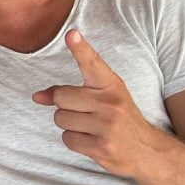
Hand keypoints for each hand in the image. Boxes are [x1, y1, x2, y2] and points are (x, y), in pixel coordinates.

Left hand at [32, 29, 166, 176]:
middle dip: (65, 106)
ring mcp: (107, 126)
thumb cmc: (119, 117)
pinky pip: (67, 139)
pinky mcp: (101, 147)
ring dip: (69, 125)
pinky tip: (92, 140)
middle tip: (84, 113)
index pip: (93, 63)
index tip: (71, 34)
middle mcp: (110, 103)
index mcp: (112, 85)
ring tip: (90, 127)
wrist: (148, 150)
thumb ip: (69, 91)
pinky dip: (75, 141)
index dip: (80, 48)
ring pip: (61, 119)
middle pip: (61, 97)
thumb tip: (37, 96)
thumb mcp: (103, 97)